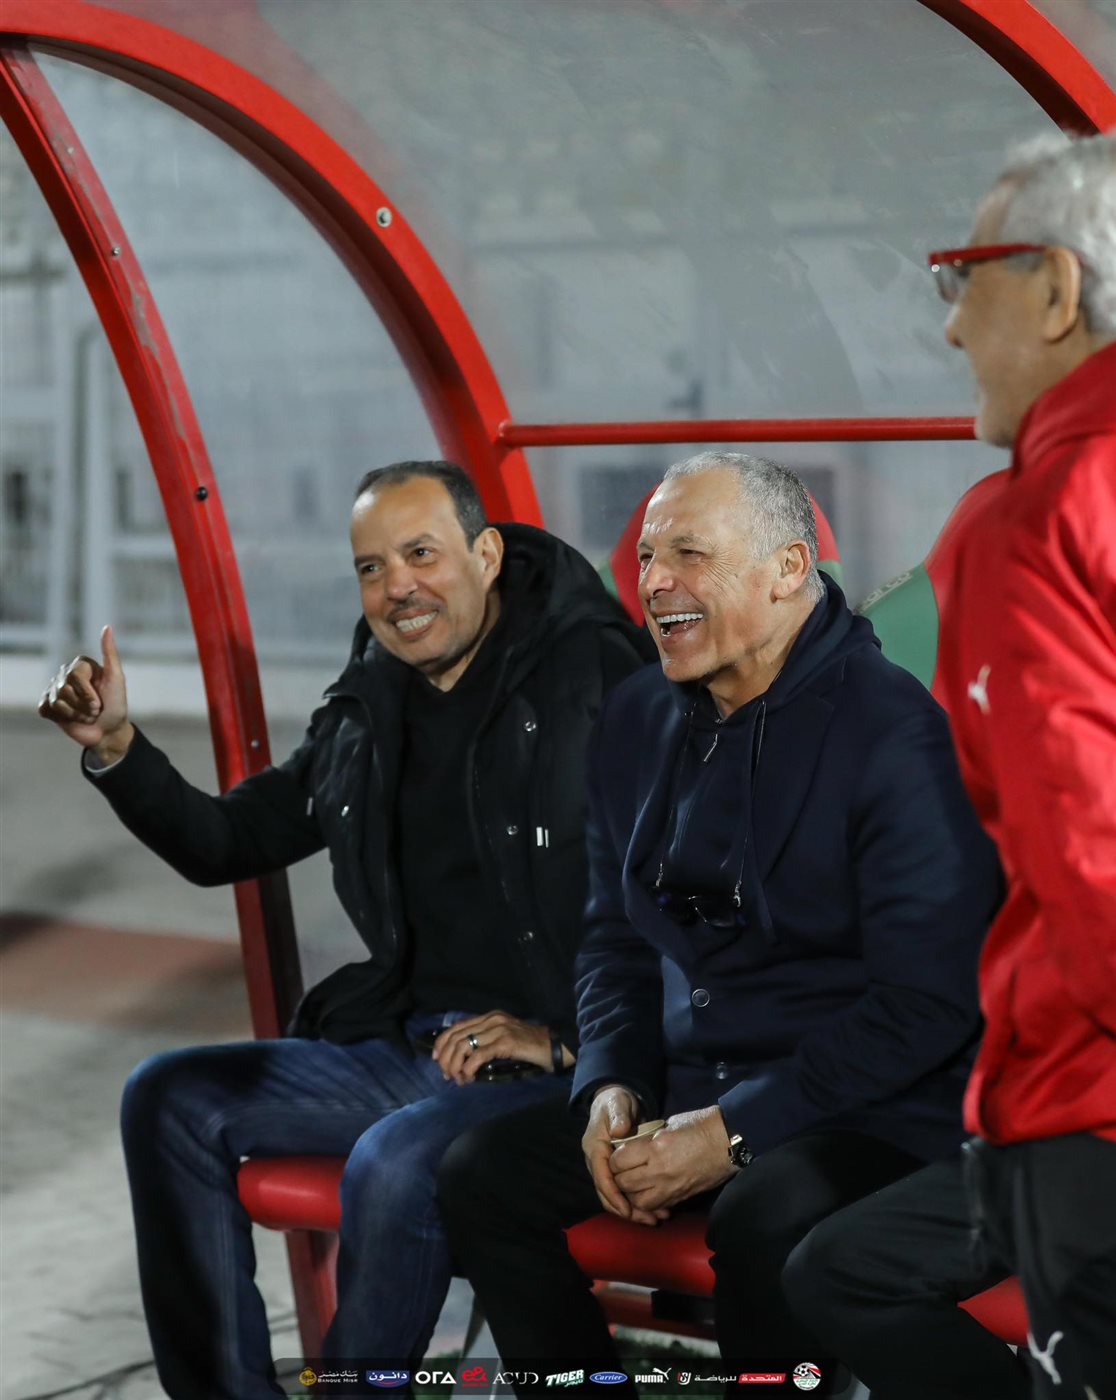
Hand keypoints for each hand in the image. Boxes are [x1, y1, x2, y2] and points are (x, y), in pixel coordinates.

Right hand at [38, 625, 133, 763]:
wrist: (109, 731)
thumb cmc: (116, 704)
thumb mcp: (117, 679)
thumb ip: (110, 654)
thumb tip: (107, 627)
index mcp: (81, 665)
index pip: (74, 676)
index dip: (87, 694)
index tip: (99, 702)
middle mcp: (66, 674)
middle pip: (63, 689)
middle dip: (83, 706)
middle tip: (94, 710)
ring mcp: (55, 690)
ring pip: (55, 702)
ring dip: (75, 714)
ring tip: (86, 715)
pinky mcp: (48, 705)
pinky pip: (45, 709)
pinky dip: (61, 718)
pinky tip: (72, 718)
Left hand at [432, 1011, 570, 1084]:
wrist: (553, 1047)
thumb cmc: (529, 1046)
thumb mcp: (503, 1038)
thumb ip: (486, 1042)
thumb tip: (463, 1059)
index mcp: (489, 1017)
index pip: (457, 1027)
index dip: (442, 1043)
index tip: (437, 1059)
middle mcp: (491, 1019)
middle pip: (456, 1036)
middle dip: (446, 1058)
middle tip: (446, 1075)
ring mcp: (498, 1029)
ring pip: (463, 1046)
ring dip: (455, 1066)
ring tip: (458, 1079)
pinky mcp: (505, 1042)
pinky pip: (478, 1055)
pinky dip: (468, 1069)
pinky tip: (469, 1078)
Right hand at [582, 1086, 666, 1225]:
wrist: (616, 1101)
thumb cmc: (616, 1102)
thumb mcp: (618, 1104)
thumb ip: (619, 1116)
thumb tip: (619, 1132)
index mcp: (594, 1148)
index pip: (602, 1178)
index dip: (614, 1195)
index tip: (628, 1210)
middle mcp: (597, 1162)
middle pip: (607, 1194)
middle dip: (626, 1210)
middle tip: (649, 1220)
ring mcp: (605, 1168)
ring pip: (615, 1197)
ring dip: (633, 1210)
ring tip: (655, 1219)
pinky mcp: (616, 1171)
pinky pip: (623, 1192)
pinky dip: (636, 1202)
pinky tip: (654, 1209)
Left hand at [609, 1105, 733, 1212]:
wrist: (728, 1141)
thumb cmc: (700, 1125)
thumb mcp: (668, 1124)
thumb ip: (647, 1138)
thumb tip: (631, 1146)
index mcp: (655, 1148)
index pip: (619, 1161)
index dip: (614, 1158)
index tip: (618, 1154)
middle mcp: (659, 1171)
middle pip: (624, 1183)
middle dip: (618, 1177)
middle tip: (622, 1169)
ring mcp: (670, 1187)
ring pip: (637, 1201)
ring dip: (632, 1193)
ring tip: (634, 1183)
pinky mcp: (680, 1197)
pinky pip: (656, 1207)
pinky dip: (648, 1202)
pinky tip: (649, 1192)